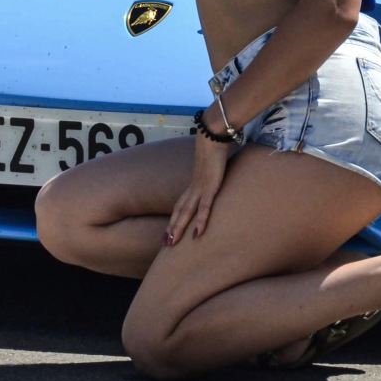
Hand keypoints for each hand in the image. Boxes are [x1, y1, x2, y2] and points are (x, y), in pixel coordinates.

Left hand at [165, 130, 230, 244]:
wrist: (212, 136)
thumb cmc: (214, 149)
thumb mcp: (212, 166)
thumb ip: (211, 175)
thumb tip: (214, 178)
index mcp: (194, 184)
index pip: (180, 204)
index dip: (174, 218)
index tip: (169, 231)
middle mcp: (193, 188)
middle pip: (179, 211)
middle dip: (172, 227)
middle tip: (165, 244)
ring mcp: (200, 188)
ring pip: (186, 212)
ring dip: (179, 228)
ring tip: (172, 242)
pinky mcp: (210, 187)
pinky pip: (204, 208)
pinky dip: (200, 221)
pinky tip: (197, 234)